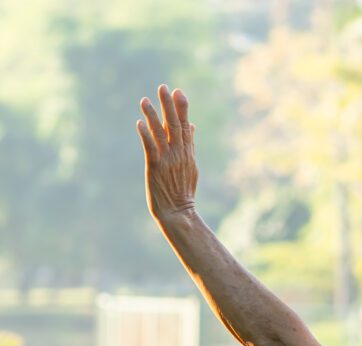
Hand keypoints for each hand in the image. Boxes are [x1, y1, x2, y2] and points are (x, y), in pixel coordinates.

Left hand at [137, 84, 197, 221]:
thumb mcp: (191, 165)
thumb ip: (190, 144)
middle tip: (163, 87)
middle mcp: (179, 154)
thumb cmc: (183, 190)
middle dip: (169, 106)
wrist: (178, 212)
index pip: (185, 126)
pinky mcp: (156, 168)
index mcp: (187, 152)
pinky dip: (146, 135)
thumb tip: (192, 125)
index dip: (182, 108)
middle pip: (174, 125)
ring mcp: (168, 160)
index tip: (178, 91)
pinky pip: (150, 148)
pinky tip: (139, 123)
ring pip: (160, 134)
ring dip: (153, 116)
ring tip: (144, 100)